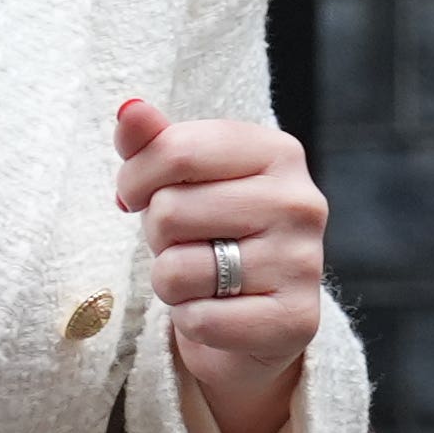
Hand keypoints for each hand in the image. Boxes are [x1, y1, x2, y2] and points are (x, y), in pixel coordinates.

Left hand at [112, 94, 328, 432]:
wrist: (254, 321)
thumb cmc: (212, 235)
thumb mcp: (183, 180)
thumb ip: (156, 143)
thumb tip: (130, 110)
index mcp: (277, 152)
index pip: (174, 151)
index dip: (135, 178)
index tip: (138, 195)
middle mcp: (299, 202)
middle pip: (170, 212)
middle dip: (157, 235)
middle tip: (183, 244)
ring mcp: (303, 263)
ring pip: (178, 271)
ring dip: (170, 283)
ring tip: (199, 278)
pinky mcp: (295, 321)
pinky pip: (200, 320)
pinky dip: (191, 321)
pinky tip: (216, 312)